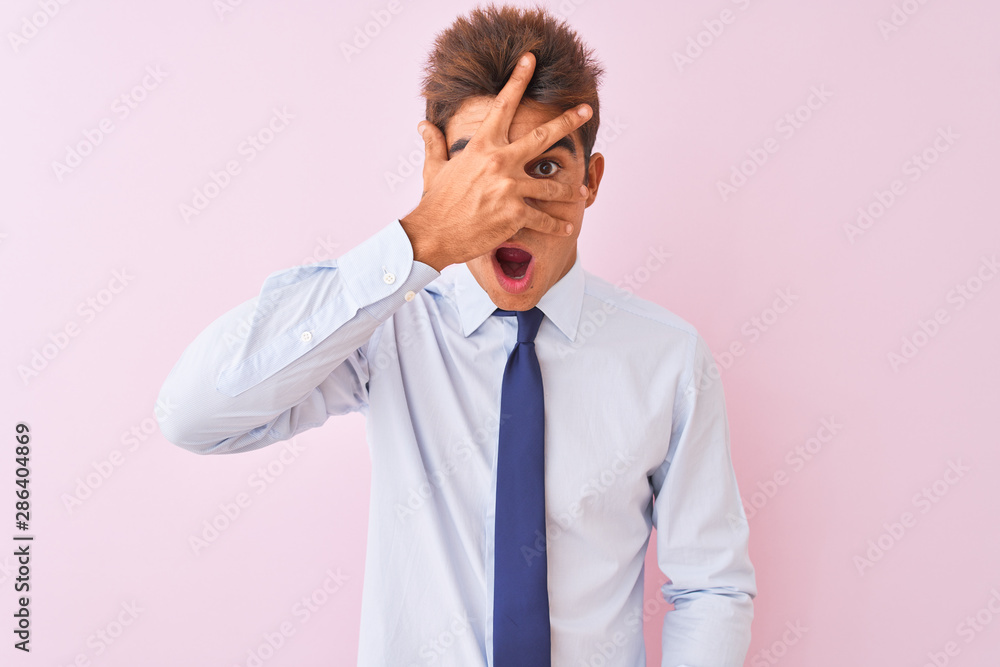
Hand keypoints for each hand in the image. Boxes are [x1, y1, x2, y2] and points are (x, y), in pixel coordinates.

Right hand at [399, 51, 591, 271]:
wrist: (434, 234)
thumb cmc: (436, 201)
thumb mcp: (435, 168)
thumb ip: (434, 145)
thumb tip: (423, 126)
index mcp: (482, 146)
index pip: (503, 106)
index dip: (518, 80)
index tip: (531, 59)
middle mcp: (500, 162)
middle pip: (542, 136)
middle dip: (567, 121)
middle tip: (586, 109)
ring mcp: (510, 187)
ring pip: (550, 185)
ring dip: (568, 188)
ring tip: (582, 190)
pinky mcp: (515, 212)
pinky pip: (543, 218)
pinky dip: (556, 225)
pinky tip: (566, 227)